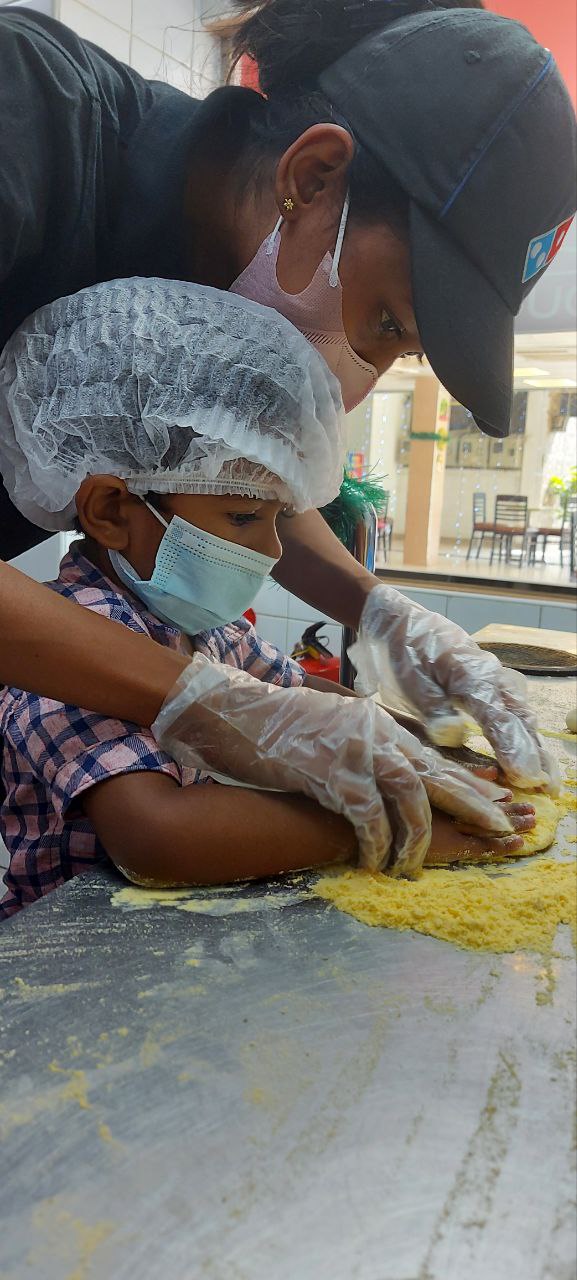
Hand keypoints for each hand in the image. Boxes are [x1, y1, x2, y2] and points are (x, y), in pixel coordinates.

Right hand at [153, 656, 514, 876]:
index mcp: (372, 723)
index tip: (495, 801)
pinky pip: (367, 817)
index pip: (431, 756)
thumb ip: (356, 746)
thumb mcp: (324, 730)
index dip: (465, 781)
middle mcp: (372, 731)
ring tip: (412, 868)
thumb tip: (380, 777)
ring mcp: (352, 749)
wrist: (223, 712)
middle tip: (503, 831)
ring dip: (416, 839)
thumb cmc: (266, 727)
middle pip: (436, 773)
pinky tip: (374, 864)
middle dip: (474, 806)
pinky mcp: (328, 771)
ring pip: (410, 797)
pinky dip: (376, 845)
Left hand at [351, 584, 558, 793]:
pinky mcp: (492, 683)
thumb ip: (434, 708)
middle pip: (519, 719)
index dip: (512, 749)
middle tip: (548, 787)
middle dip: (535, 754)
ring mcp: (495, 678)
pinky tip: (531, 753)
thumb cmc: (405, 653)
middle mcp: (491, 677)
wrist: (403, 623)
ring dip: (535, 746)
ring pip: (522, 715)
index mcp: (471, 676)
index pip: (497, 719)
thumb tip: (455, 735)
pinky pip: (515, 710)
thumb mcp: (410, 679)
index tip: (525, 776)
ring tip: (548, 778)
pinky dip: (525, 733)